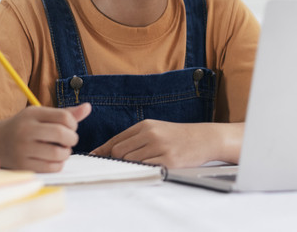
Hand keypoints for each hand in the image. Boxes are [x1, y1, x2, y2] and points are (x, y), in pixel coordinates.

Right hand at [0, 103, 91, 171]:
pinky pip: (51, 168)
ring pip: (58, 153)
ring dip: (66, 153)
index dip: (73, 123)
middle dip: (72, 138)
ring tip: (61, 150)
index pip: (64, 117)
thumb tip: (88, 107)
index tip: (70, 127)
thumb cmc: (24, 126)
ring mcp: (23, 149)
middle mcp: (26, 130)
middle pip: (61, 134)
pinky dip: (58, 164)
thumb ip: (65, 113)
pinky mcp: (22, 165)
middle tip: (69, 140)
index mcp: (32, 114)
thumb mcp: (41, 115)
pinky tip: (54, 159)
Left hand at [90, 120, 243, 168]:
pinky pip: (145, 169)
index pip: (116, 140)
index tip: (92, 159)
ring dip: (130, 166)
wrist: (204, 138)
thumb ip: (134, 138)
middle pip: (119, 152)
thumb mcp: (156, 129)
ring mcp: (160, 148)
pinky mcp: (168, 161)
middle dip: (116, 160)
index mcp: (146, 125)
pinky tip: (150, 167)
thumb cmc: (178, 136)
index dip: (102, 151)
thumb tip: (108, 151)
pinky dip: (143, 171)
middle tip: (123, 164)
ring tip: (143, 164)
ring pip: (130, 161)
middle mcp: (151, 134)